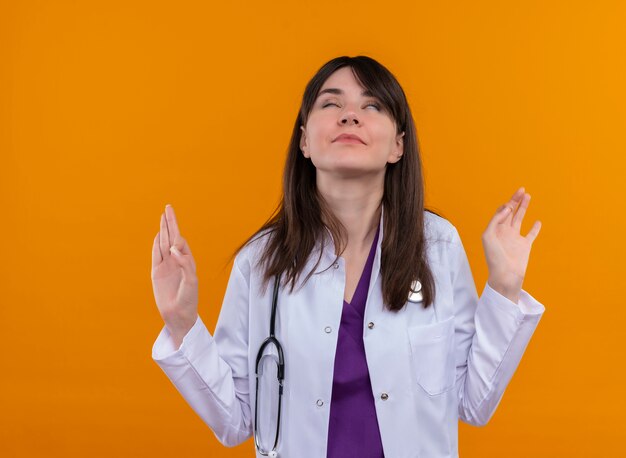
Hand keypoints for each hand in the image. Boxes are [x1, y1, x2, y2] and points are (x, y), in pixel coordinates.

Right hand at [151, 204, 198, 346]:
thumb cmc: (188, 299)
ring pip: (163, 243)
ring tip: (163, 216)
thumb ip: (185, 263)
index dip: (178, 236)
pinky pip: (156, 254)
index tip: (176, 241)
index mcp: (187, 261)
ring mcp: (166, 265)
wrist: (178, 315)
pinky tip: (158, 233)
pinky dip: (156, 243)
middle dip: (171, 222)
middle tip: (168, 207)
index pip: (182, 243)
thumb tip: (173, 248)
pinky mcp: (157, 272)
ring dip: (163, 229)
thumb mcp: (191, 281)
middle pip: (172, 237)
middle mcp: (176, 261)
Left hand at [482, 187, 541, 302]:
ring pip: (520, 218)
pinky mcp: (525, 245)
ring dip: (523, 207)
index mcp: (495, 229)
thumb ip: (495, 221)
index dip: (505, 205)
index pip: (501, 212)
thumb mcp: (488, 237)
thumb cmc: (494, 258)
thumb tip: (506, 208)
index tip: (510, 204)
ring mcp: (515, 238)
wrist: (505, 275)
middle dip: (515, 200)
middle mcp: (505, 232)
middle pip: (511, 212)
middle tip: (522, 190)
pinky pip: (531, 234)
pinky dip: (535, 228)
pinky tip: (538, 221)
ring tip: (528, 196)